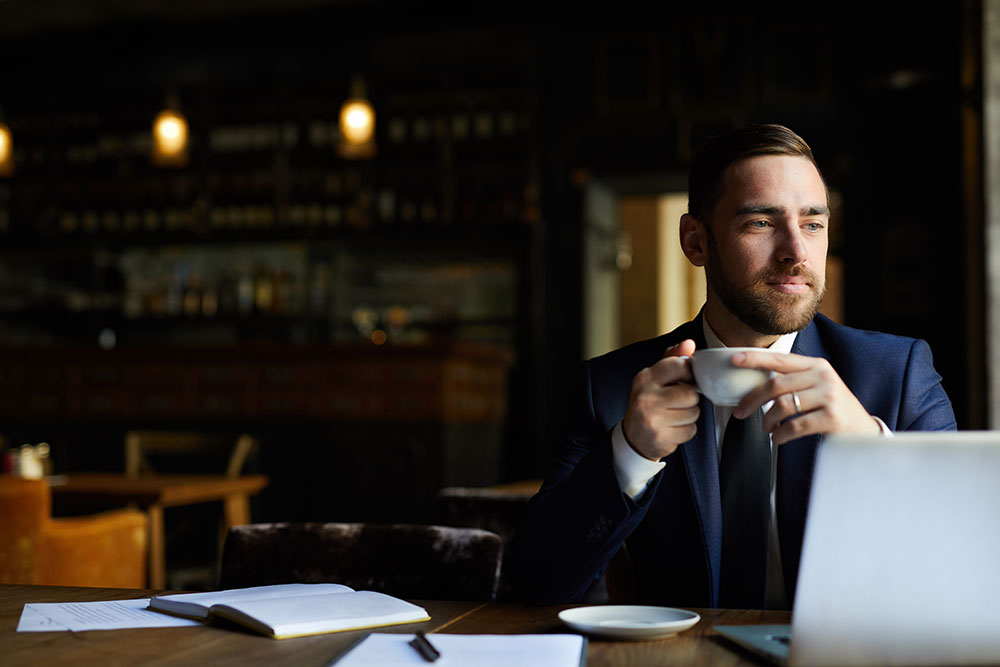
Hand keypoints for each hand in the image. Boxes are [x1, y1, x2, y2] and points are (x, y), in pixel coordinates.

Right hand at [622, 339, 699, 460]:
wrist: (633, 436)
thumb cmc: (650, 402)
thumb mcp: (656, 378)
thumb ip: (672, 359)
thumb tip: (689, 344)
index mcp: (645, 378)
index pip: (678, 365)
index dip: (689, 373)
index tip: (686, 379)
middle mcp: (645, 397)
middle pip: (690, 393)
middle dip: (690, 399)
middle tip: (678, 402)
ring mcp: (651, 418)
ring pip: (693, 413)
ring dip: (689, 415)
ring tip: (674, 416)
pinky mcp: (660, 437)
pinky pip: (690, 430)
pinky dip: (686, 430)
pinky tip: (673, 428)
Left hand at [731, 350, 880, 444]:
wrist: (864, 431)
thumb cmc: (832, 408)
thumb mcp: (817, 386)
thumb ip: (793, 381)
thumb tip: (755, 388)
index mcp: (816, 365)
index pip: (780, 358)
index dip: (755, 358)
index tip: (733, 359)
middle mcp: (823, 376)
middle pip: (776, 385)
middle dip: (752, 400)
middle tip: (740, 412)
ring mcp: (829, 396)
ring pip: (782, 405)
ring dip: (767, 420)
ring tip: (766, 428)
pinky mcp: (832, 417)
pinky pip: (794, 426)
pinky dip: (780, 434)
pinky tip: (777, 438)